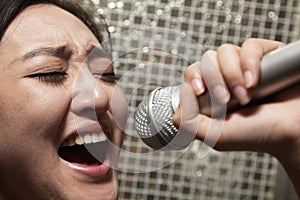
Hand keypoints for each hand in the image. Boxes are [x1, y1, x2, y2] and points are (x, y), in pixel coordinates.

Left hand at [173, 38, 299, 194]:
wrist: (293, 131)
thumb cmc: (258, 134)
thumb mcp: (216, 135)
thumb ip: (190, 124)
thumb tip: (176, 107)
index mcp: (212, 94)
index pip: (192, 74)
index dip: (193, 78)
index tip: (200, 92)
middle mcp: (226, 78)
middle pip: (206, 60)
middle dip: (214, 79)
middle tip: (227, 99)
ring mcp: (244, 66)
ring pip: (224, 51)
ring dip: (232, 74)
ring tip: (246, 95)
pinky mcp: (264, 57)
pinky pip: (249, 46)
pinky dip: (250, 62)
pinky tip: (255, 81)